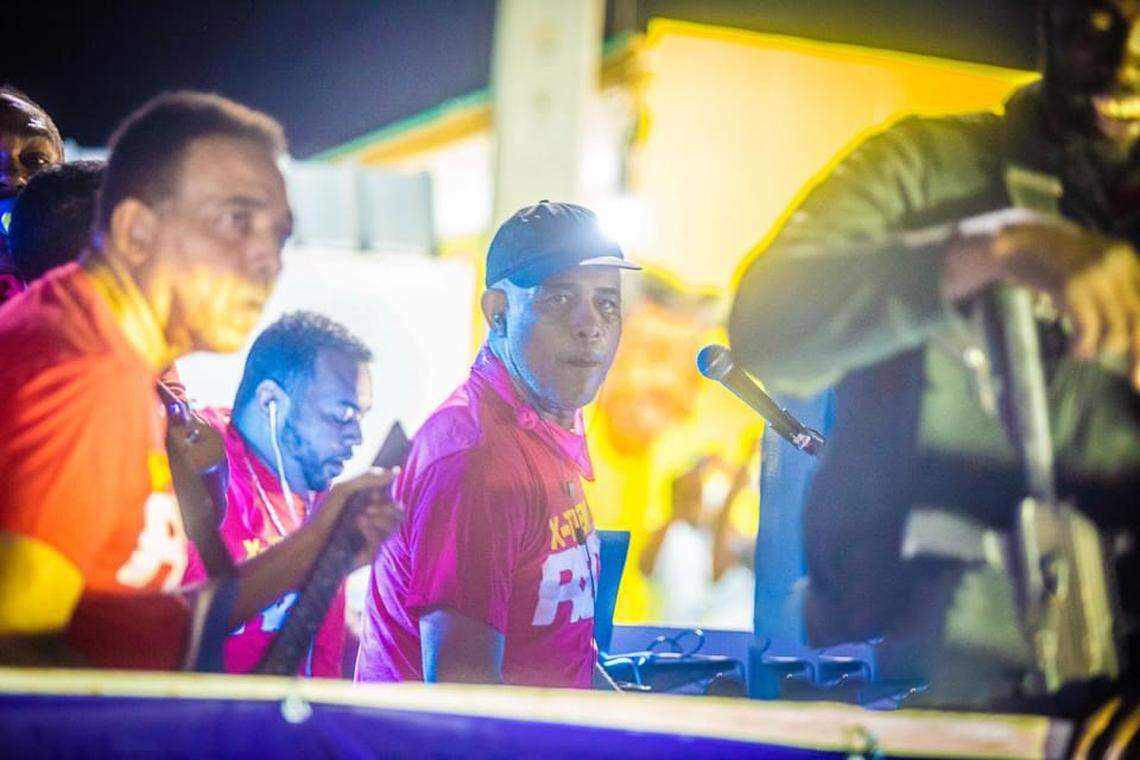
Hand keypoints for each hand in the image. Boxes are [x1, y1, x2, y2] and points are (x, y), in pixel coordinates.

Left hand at [317, 467, 402, 567]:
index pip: (392, 499)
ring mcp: (374, 538)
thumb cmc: (327, 512)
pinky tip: (359, 523)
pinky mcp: (371, 553)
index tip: (372, 494)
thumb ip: (368, 477)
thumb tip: (396, 471)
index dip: (387, 495)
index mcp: (372, 506)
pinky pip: (380, 540)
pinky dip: (371, 529)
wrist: (312, 537)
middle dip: (387, 507)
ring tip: (360, 516)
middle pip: (399, 512)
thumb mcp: (344, 487)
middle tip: (369, 506)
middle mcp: (376, 522)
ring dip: (380, 518)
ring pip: (393, 526)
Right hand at [945, 219, 1139, 388]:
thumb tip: (1125, 333)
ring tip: (1083, 354)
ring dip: (1101, 351)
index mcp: (1126, 259)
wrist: (1011, 239)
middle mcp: (1118, 265)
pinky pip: (1089, 329)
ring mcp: (1096, 275)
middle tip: (1136, 384)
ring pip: (1118, 329)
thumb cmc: (1048, 262)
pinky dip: (1084, 347)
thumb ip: (1109, 292)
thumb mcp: (1085, 272)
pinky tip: (1076, 352)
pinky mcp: (1073, 287)